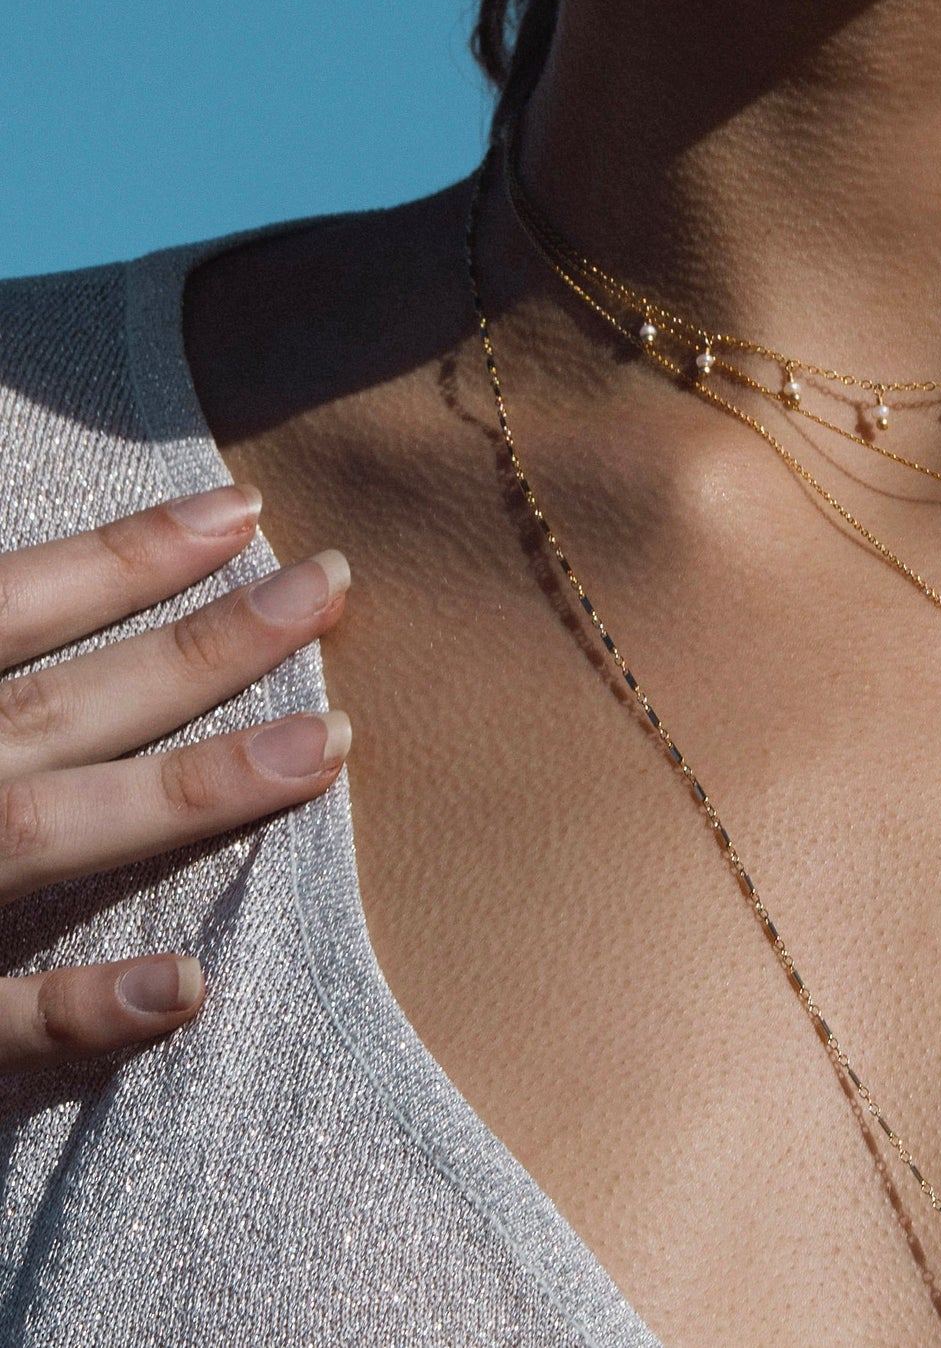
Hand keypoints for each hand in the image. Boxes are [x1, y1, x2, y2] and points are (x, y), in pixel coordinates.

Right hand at [0, 485, 348, 1065]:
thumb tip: (31, 599)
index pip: (6, 606)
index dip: (122, 555)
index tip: (241, 507)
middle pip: (62, 701)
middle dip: (204, 643)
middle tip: (333, 581)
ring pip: (49, 830)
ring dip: (194, 789)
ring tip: (331, 745)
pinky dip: (82, 1008)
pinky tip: (191, 984)